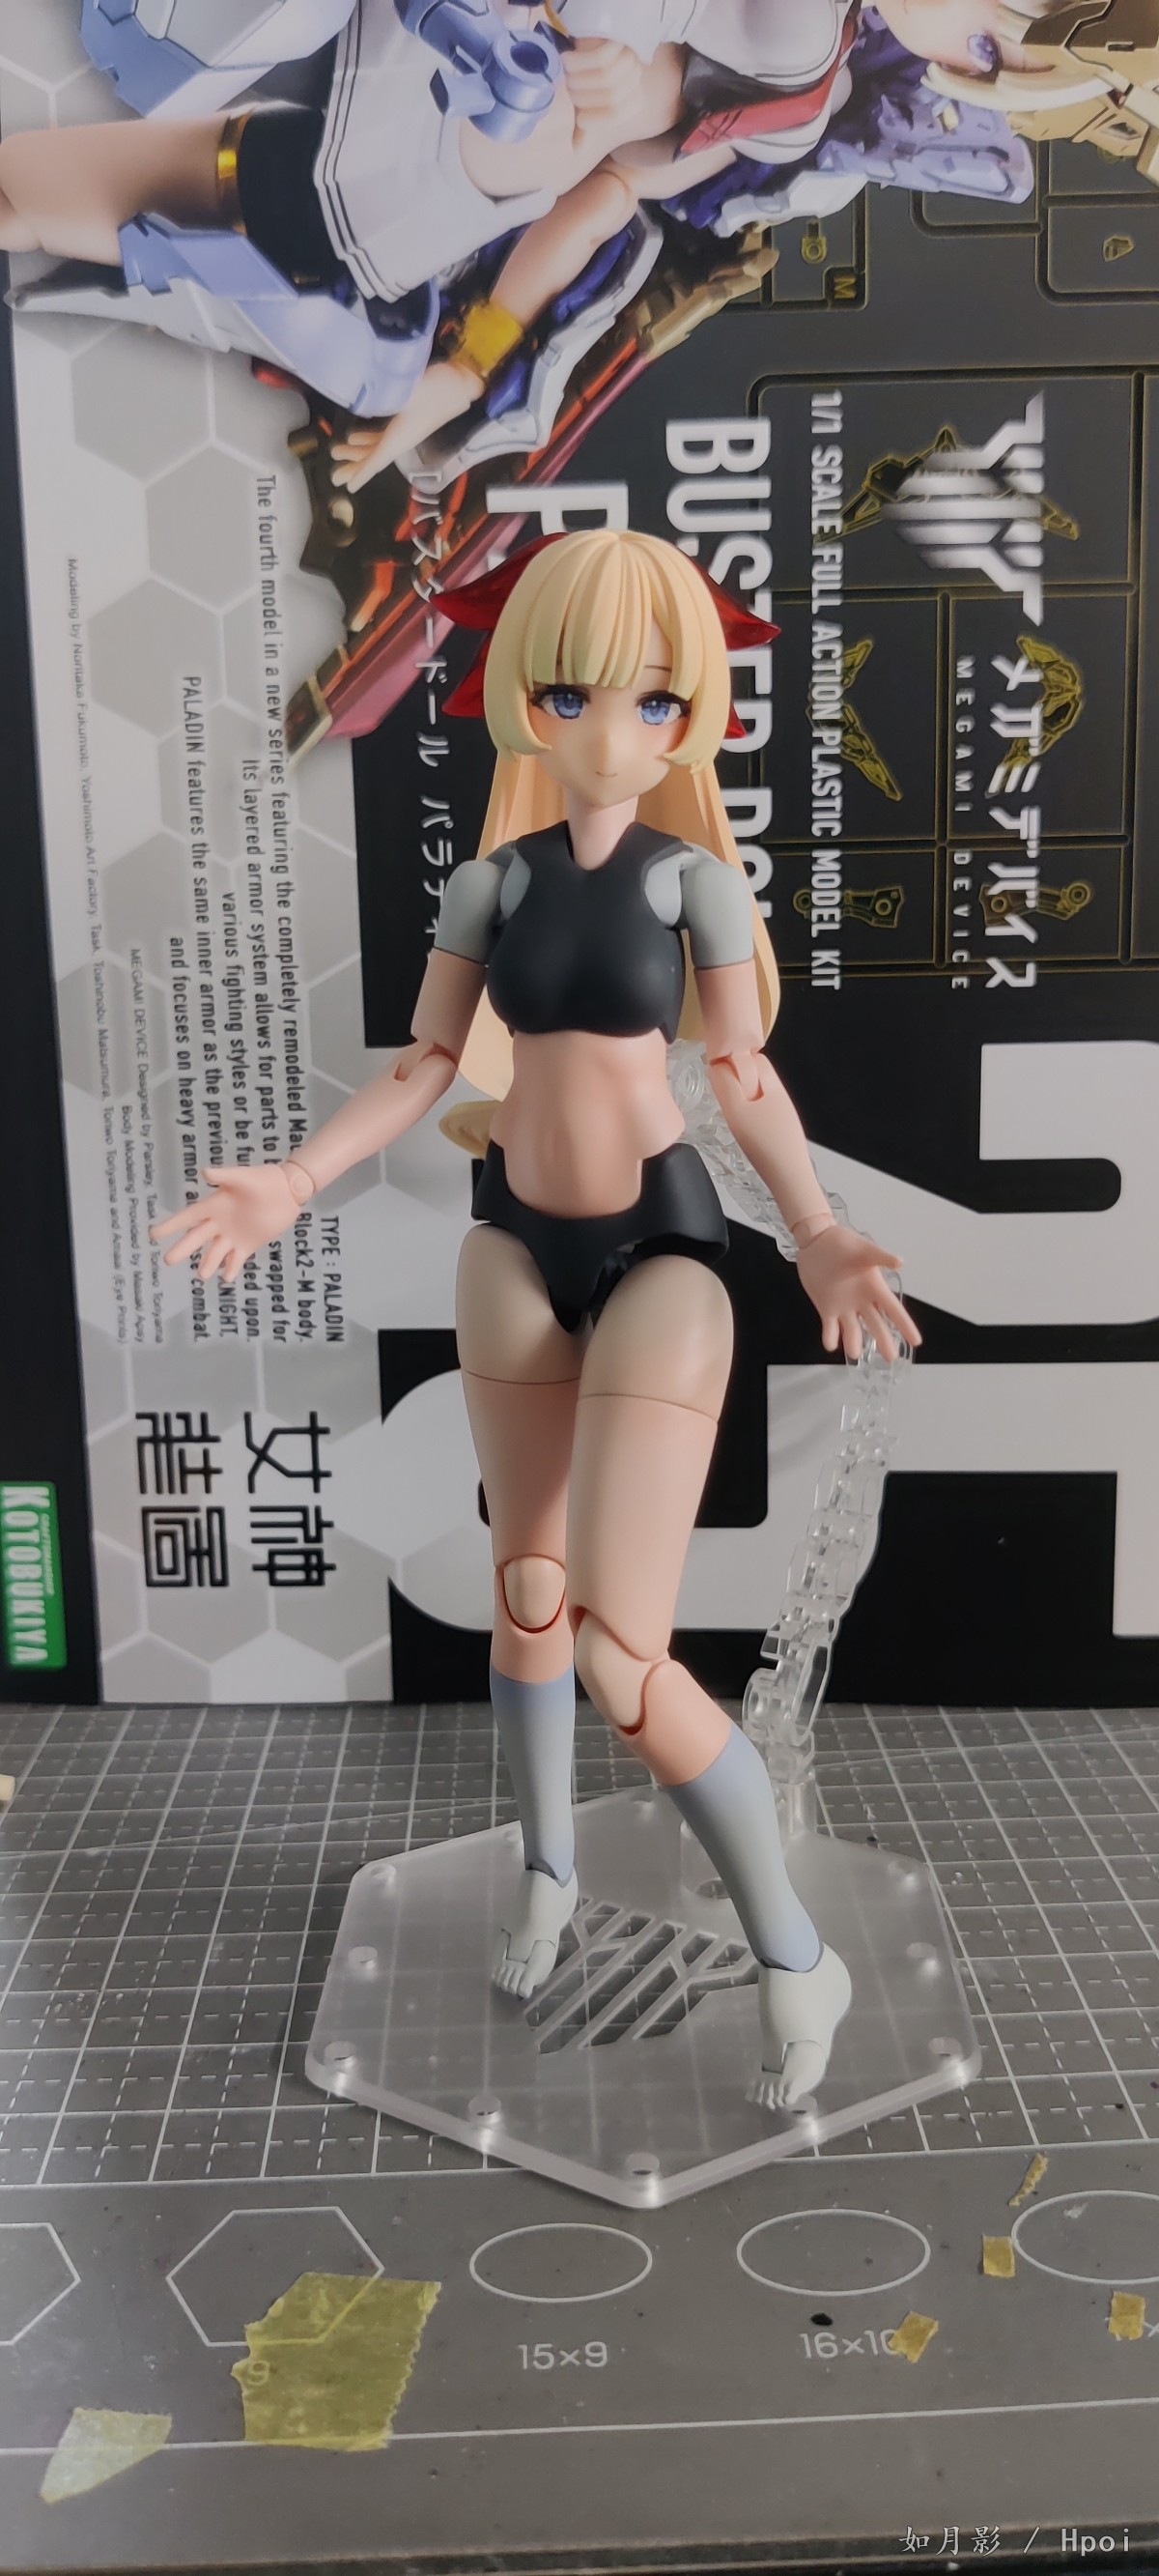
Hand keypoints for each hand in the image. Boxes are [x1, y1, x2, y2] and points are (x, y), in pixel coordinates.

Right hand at [150, 1164, 300, 1286]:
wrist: (288, 1191)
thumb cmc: (264, 1180)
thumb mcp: (242, 1177)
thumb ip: (224, 1176)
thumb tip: (204, 1172)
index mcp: (214, 1206)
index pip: (187, 1218)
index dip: (170, 1226)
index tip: (153, 1235)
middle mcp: (219, 1223)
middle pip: (196, 1238)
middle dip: (182, 1249)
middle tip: (168, 1261)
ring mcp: (233, 1236)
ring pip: (215, 1253)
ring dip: (207, 1264)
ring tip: (201, 1275)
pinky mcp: (248, 1245)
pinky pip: (236, 1260)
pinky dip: (230, 1269)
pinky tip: (225, 1278)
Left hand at [331, 362, 481, 494]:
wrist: (465, 380)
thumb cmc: (439, 385)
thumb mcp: (409, 390)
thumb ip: (387, 394)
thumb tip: (367, 395)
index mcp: (402, 436)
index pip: (379, 459)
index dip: (363, 473)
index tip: (348, 485)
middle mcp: (403, 437)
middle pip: (375, 457)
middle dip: (355, 464)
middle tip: (334, 474)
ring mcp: (405, 429)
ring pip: (378, 446)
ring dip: (358, 451)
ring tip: (338, 451)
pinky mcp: (407, 419)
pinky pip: (384, 435)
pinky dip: (368, 438)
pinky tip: (356, 436)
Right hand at [563, 38, 644, 135]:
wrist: (582, 37)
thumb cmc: (584, 73)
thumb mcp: (584, 101)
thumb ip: (584, 124)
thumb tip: (578, 150)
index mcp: (632, 96)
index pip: (619, 115)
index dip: (597, 120)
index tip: (580, 117)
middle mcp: (634, 75)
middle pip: (612, 97)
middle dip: (584, 98)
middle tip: (568, 90)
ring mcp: (629, 55)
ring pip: (606, 77)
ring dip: (580, 79)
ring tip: (566, 75)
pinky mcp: (617, 38)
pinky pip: (600, 57)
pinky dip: (580, 62)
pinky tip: (567, 60)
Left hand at [795, 1224, 920, 1362]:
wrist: (817, 1241)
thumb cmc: (843, 1243)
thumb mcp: (864, 1250)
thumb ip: (881, 1257)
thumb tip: (900, 1262)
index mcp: (875, 1288)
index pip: (894, 1310)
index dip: (905, 1325)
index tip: (916, 1341)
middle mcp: (862, 1301)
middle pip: (877, 1325)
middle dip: (884, 1340)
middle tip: (891, 1357)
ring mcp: (844, 1307)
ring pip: (853, 1330)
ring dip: (853, 1342)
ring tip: (854, 1353)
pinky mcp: (826, 1309)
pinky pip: (830, 1328)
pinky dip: (830, 1337)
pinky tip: (831, 1344)